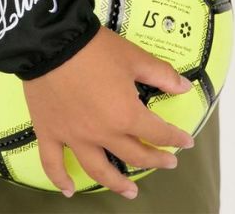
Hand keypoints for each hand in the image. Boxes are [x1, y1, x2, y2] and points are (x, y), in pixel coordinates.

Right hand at [22, 26, 193, 198]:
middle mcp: (102, 133)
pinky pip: (53, 163)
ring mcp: (74, 137)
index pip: (157, 133)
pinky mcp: (49, 132)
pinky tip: (68, 189)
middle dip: (154, 160)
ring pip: (98, 169)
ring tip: (129, 192)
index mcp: (126, 115)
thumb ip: (161, 74)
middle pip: (133, 155)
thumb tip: (184, 86)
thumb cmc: (95, 49)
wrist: (52, 43)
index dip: (175, 138)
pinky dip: (59, 179)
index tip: (185, 141)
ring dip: (116, 184)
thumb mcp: (133, 57)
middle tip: (167, 163)